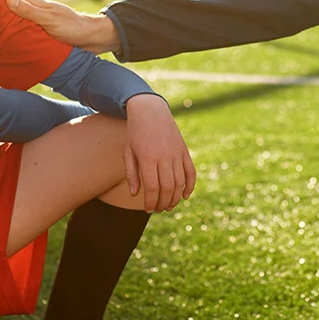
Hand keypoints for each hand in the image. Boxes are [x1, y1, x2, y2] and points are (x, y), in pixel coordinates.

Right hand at [6, 0, 119, 53]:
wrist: (93, 40)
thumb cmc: (73, 27)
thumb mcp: (49, 19)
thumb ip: (30, 11)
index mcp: (35, 5)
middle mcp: (35, 14)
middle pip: (10, 14)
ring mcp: (37, 25)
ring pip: (16, 27)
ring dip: (5, 32)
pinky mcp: (41, 37)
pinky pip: (24, 38)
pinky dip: (15, 40)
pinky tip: (5, 48)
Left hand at [122, 94, 195, 212]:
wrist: (150, 109)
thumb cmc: (135, 132)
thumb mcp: (127, 152)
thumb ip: (131, 174)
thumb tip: (135, 194)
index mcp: (147, 158)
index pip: (152, 188)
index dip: (151, 202)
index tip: (148, 209)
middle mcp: (164, 156)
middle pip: (168, 188)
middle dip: (164, 203)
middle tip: (159, 210)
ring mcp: (176, 153)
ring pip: (180, 182)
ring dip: (175, 198)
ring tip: (169, 206)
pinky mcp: (184, 150)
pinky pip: (191, 171)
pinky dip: (190, 185)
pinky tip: (185, 196)